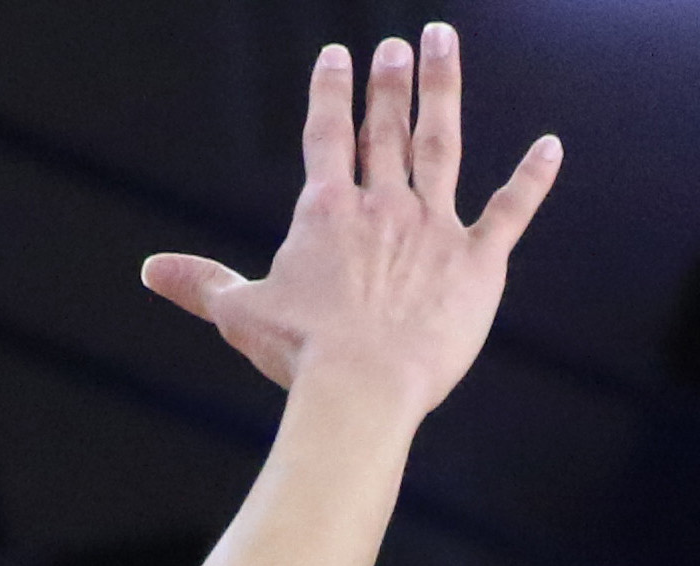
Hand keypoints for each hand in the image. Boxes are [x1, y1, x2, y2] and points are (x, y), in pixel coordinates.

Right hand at [142, 28, 559, 418]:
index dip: (332, 91)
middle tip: (397, 45)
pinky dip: (533, 179)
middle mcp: (383, 206)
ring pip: (441, 144)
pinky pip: (510, 212)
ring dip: (442, 90)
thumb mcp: (241, 315)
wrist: (361, 389)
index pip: (328, 135)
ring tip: (442, 42)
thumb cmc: (300, 358)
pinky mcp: (478, 264)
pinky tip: (551, 147)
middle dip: (390, 82)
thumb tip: (148, 272)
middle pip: (386, 129)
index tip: (337, 55)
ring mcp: (434, 229)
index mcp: (328, 212)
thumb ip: (202, 285)